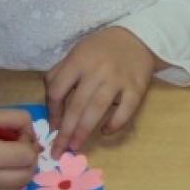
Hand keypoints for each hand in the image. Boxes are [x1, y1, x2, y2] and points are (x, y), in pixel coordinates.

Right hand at [0, 105, 37, 189]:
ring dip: (21, 169)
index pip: (27, 156)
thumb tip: (36, 141)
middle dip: (28, 157)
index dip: (28, 141)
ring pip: (21, 185)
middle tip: (15, 143)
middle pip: (28, 174)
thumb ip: (19, 122)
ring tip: (6, 154)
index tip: (16, 133)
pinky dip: (10, 178)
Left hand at [45, 26, 157, 154]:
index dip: (52, 112)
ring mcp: (118, 79)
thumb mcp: (76, 54)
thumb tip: (53, 113)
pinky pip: (125, 110)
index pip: (57, 90)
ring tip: (75, 147)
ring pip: (97, 109)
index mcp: (78, 61)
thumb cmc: (100, 49)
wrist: (137, 38)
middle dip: (65, 131)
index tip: (52, 128)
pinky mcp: (136, 87)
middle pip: (76, 105)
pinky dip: (115, 123)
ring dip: (84, 131)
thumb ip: (60, 76)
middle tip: (59, 151)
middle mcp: (96, 70)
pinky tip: (106, 131)